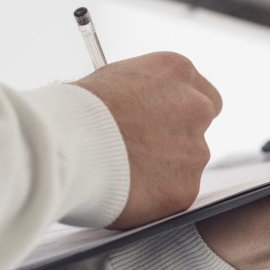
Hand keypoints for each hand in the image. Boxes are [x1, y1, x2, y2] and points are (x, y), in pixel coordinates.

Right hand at [77, 52, 221, 228]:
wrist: (67, 144)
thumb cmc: (77, 110)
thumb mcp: (114, 79)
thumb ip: (143, 93)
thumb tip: (141, 106)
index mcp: (178, 72)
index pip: (202, 94)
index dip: (180, 113)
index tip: (163, 123)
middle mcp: (196, 107)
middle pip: (199, 128)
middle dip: (177, 140)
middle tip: (144, 151)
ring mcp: (195, 150)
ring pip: (186, 164)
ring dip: (163, 170)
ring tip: (123, 170)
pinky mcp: (185, 188)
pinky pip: (173, 195)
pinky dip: (154, 197)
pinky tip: (126, 190)